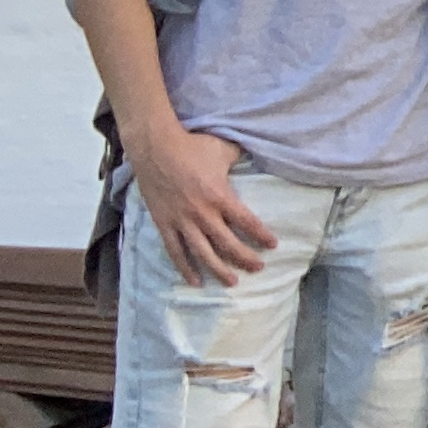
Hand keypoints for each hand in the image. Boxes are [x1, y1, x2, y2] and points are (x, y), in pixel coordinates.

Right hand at [132, 124, 268, 285]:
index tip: (273, 245)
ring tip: (232, 282)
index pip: (247, 222)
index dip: (261, 235)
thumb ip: (240, 159)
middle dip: (245, 258)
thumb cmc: (192, 145)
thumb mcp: (223, 149)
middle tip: (258, 268)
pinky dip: (185, 268)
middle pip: (228, 244)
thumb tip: (257, 156)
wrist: (154, 146)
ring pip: (202, 254)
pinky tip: (195, 282)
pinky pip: (175, 251)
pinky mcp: (163, 224)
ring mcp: (181, 221)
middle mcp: (202, 213)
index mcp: (220, 196)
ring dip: (218, 270)